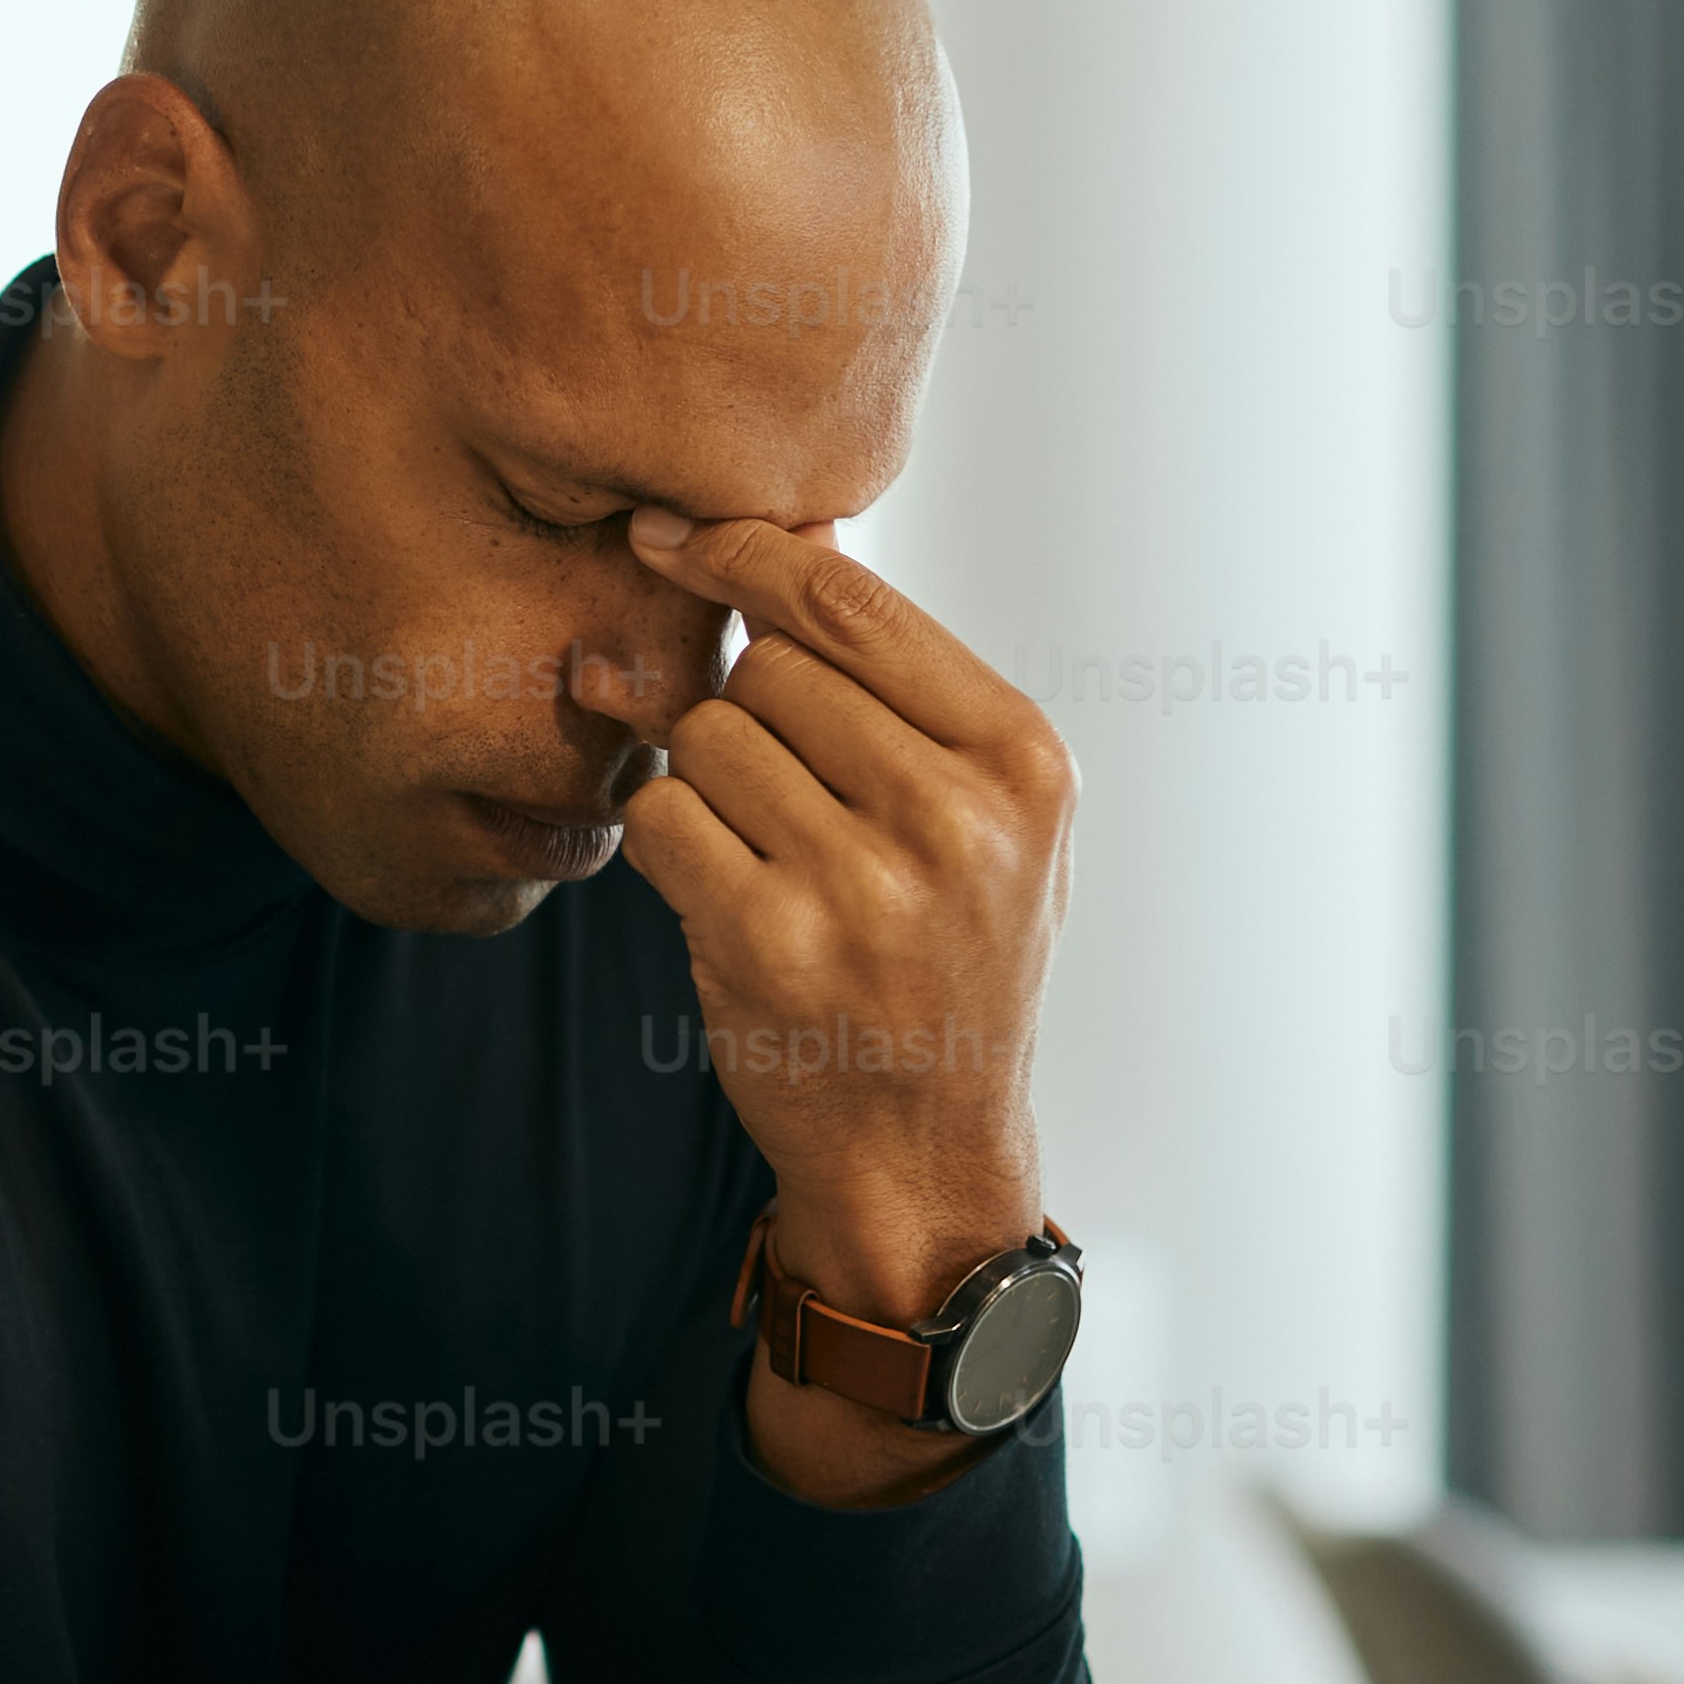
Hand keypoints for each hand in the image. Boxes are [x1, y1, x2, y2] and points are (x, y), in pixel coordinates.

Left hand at [617, 511, 1075, 1503]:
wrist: (925, 1155)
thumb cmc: (949, 962)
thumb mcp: (986, 819)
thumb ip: (900, 684)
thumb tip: (780, 528)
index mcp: (1023, 761)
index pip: (852, 599)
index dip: (746, 550)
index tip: (676, 532)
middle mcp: (955, 817)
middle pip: (770, 669)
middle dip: (748, 712)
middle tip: (785, 796)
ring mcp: (861, 885)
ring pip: (707, 737)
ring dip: (706, 782)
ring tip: (767, 853)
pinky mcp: (766, 943)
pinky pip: (661, 817)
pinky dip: (666, 841)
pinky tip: (721, 892)